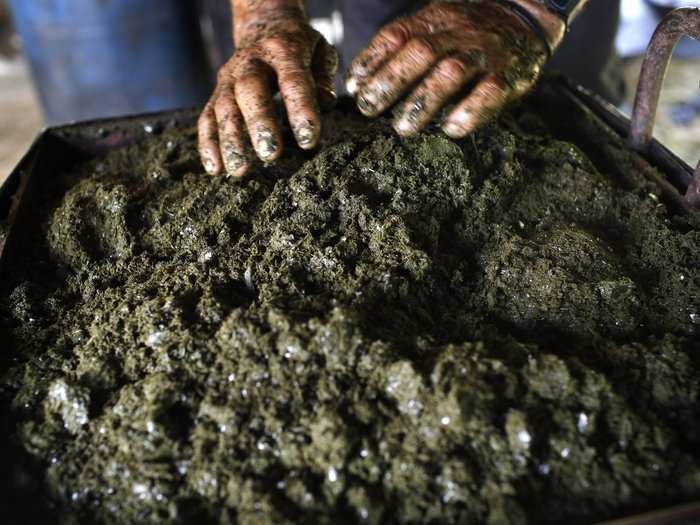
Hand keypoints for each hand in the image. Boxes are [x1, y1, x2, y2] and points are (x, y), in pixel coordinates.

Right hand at [198, 7, 338, 176]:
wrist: (264, 27)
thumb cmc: (300, 49)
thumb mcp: (320, 52)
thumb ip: (323, 77)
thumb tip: (324, 102)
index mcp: (284, 49)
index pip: (293, 79)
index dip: (300, 109)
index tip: (309, 140)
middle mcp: (251, 61)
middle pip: (250, 90)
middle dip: (259, 124)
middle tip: (270, 155)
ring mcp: (229, 77)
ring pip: (224, 107)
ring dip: (230, 140)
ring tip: (240, 170)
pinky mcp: (216, 93)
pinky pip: (207, 118)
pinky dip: (209, 144)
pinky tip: (216, 169)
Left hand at [345, 1, 564, 137]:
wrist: (526, 17)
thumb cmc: (466, 33)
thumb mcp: (432, 27)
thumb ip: (399, 50)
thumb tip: (357, 84)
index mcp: (434, 20)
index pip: (397, 35)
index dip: (372, 61)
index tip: (354, 88)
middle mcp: (458, 32)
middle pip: (420, 52)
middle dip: (390, 82)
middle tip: (369, 109)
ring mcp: (485, 52)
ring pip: (451, 72)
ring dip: (422, 102)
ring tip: (402, 128)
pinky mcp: (511, 75)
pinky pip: (490, 93)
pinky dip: (469, 112)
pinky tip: (451, 129)